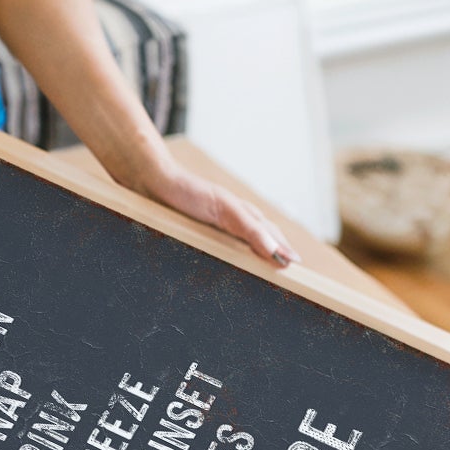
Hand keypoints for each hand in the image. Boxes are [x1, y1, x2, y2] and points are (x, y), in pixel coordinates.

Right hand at [124, 148, 300, 270]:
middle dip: (282, 249)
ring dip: (277, 245)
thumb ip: (206, 240)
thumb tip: (216, 259)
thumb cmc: (169, 206)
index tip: (289, 269)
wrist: (152, 180)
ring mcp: (230, 205)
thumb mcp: (191, 230)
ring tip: (290, 262)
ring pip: (261, 227)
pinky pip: (245, 223)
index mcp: (229, 219)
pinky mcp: (222, 202)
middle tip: (296, 269)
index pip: (260, 235)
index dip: (276, 250)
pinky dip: (260, 237)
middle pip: (267, 231)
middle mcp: (235, 211)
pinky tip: (272, 252)